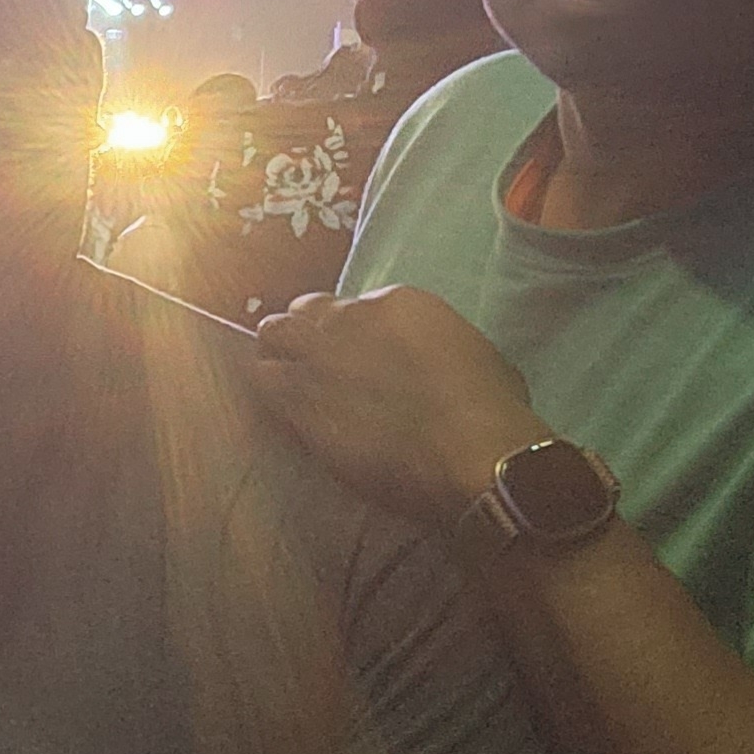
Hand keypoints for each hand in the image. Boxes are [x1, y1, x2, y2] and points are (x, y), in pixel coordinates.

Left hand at [250, 285, 548, 529]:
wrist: (469, 451)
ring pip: (271, 338)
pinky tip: (280, 410)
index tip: (353, 357)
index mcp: (396, 302)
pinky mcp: (299, 400)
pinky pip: (264, 383)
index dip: (346, 333)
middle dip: (302, 333)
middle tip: (309, 365)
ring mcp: (318, 356)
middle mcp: (348, 319)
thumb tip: (424, 363)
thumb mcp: (471, 353)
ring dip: (276, 355)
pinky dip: (268, 391)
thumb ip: (432, 346)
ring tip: (285, 381)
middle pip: (302, 312)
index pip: (349, 306)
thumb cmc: (489, 409)